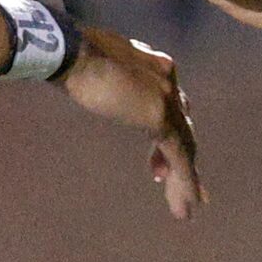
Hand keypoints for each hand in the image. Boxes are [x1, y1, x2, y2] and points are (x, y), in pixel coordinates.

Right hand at [56, 25, 204, 220]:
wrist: (71, 52)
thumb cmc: (69, 54)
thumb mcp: (94, 67)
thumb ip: (106, 77)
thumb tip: (89, 79)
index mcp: (155, 66)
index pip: (170, 105)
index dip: (167, 135)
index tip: (156, 166)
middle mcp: (168, 82)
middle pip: (182, 129)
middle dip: (185, 161)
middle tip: (192, 190)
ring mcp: (166, 100)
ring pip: (184, 148)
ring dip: (185, 181)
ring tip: (187, 209)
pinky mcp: (159, 118)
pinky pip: (179, 158)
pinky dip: (184, 183)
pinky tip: (185, 206)